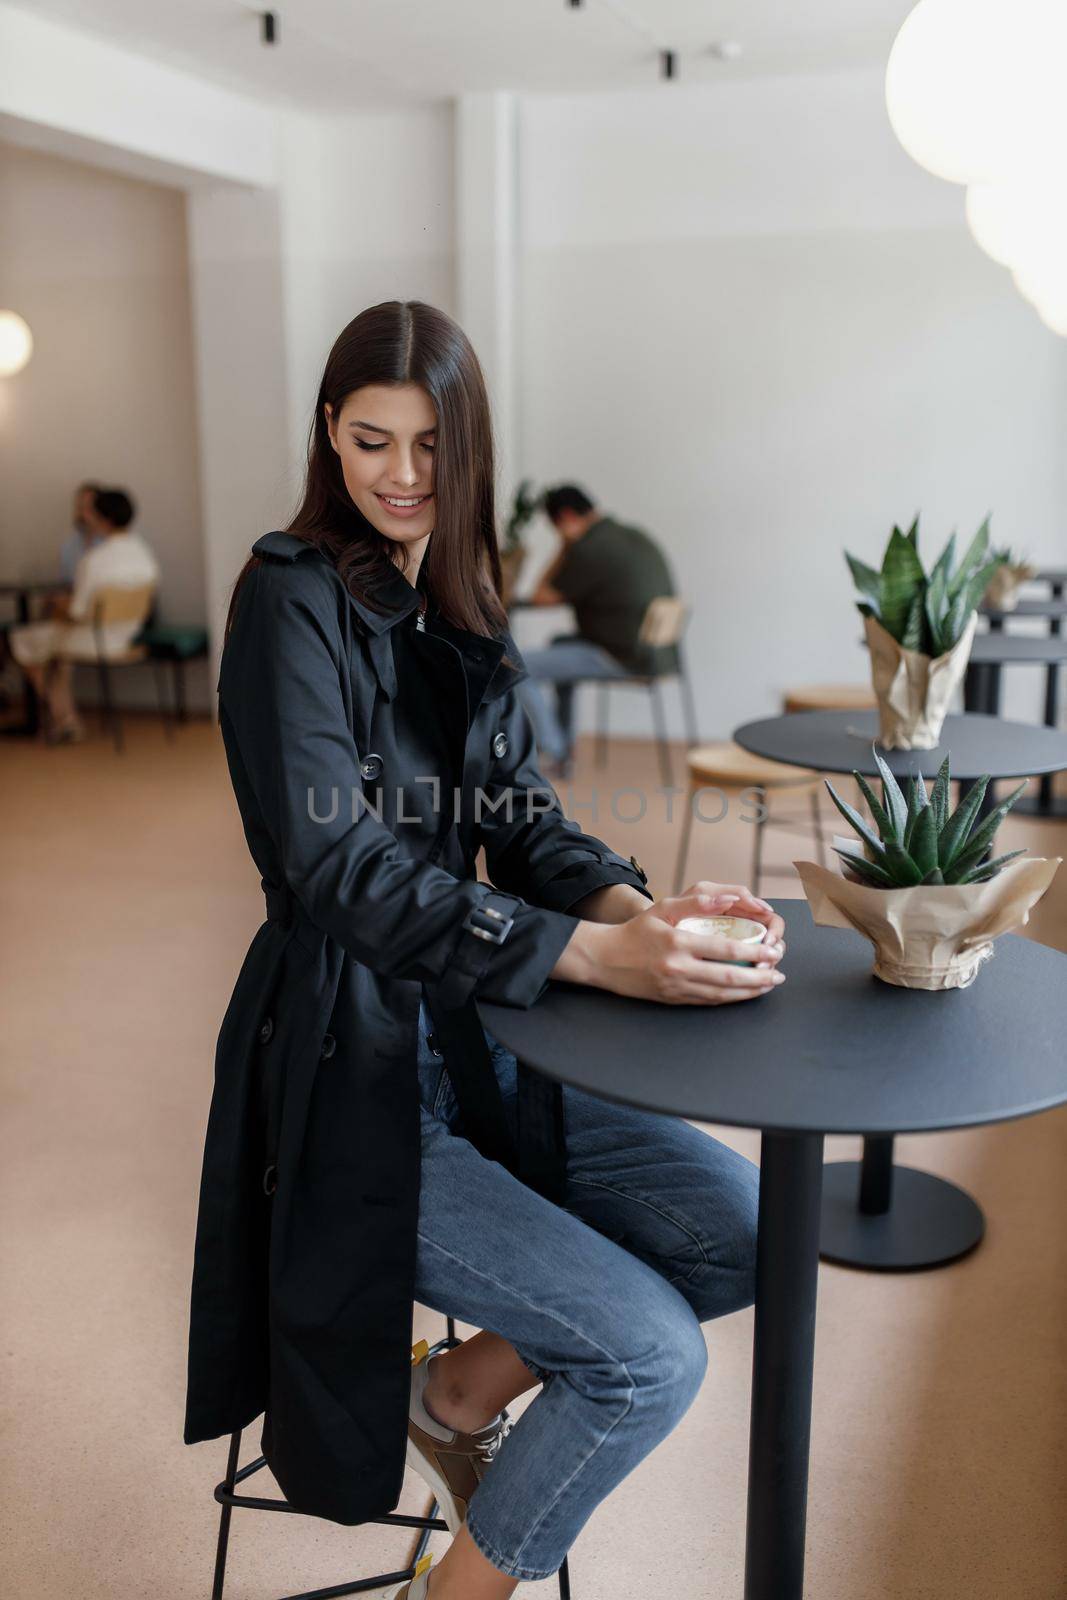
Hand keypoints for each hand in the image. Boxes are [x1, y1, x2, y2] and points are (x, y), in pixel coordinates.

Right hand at [554, 887, 786, 1005]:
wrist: (605, 960)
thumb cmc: (637, 931)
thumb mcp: (664, 908)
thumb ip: (697, 903)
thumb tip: (729, 897)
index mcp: (679, 943)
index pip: (725, 949)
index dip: (754, 952)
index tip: (773, 951)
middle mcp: (679, 968)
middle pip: (728, 977)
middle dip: (758, 977)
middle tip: (778, 974)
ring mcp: (676, 987)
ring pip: (721, 993)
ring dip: (748, 992)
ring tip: (767, 985)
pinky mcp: (673, 999)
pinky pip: (708, 1001)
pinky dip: (729, 998)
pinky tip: (742, 994)